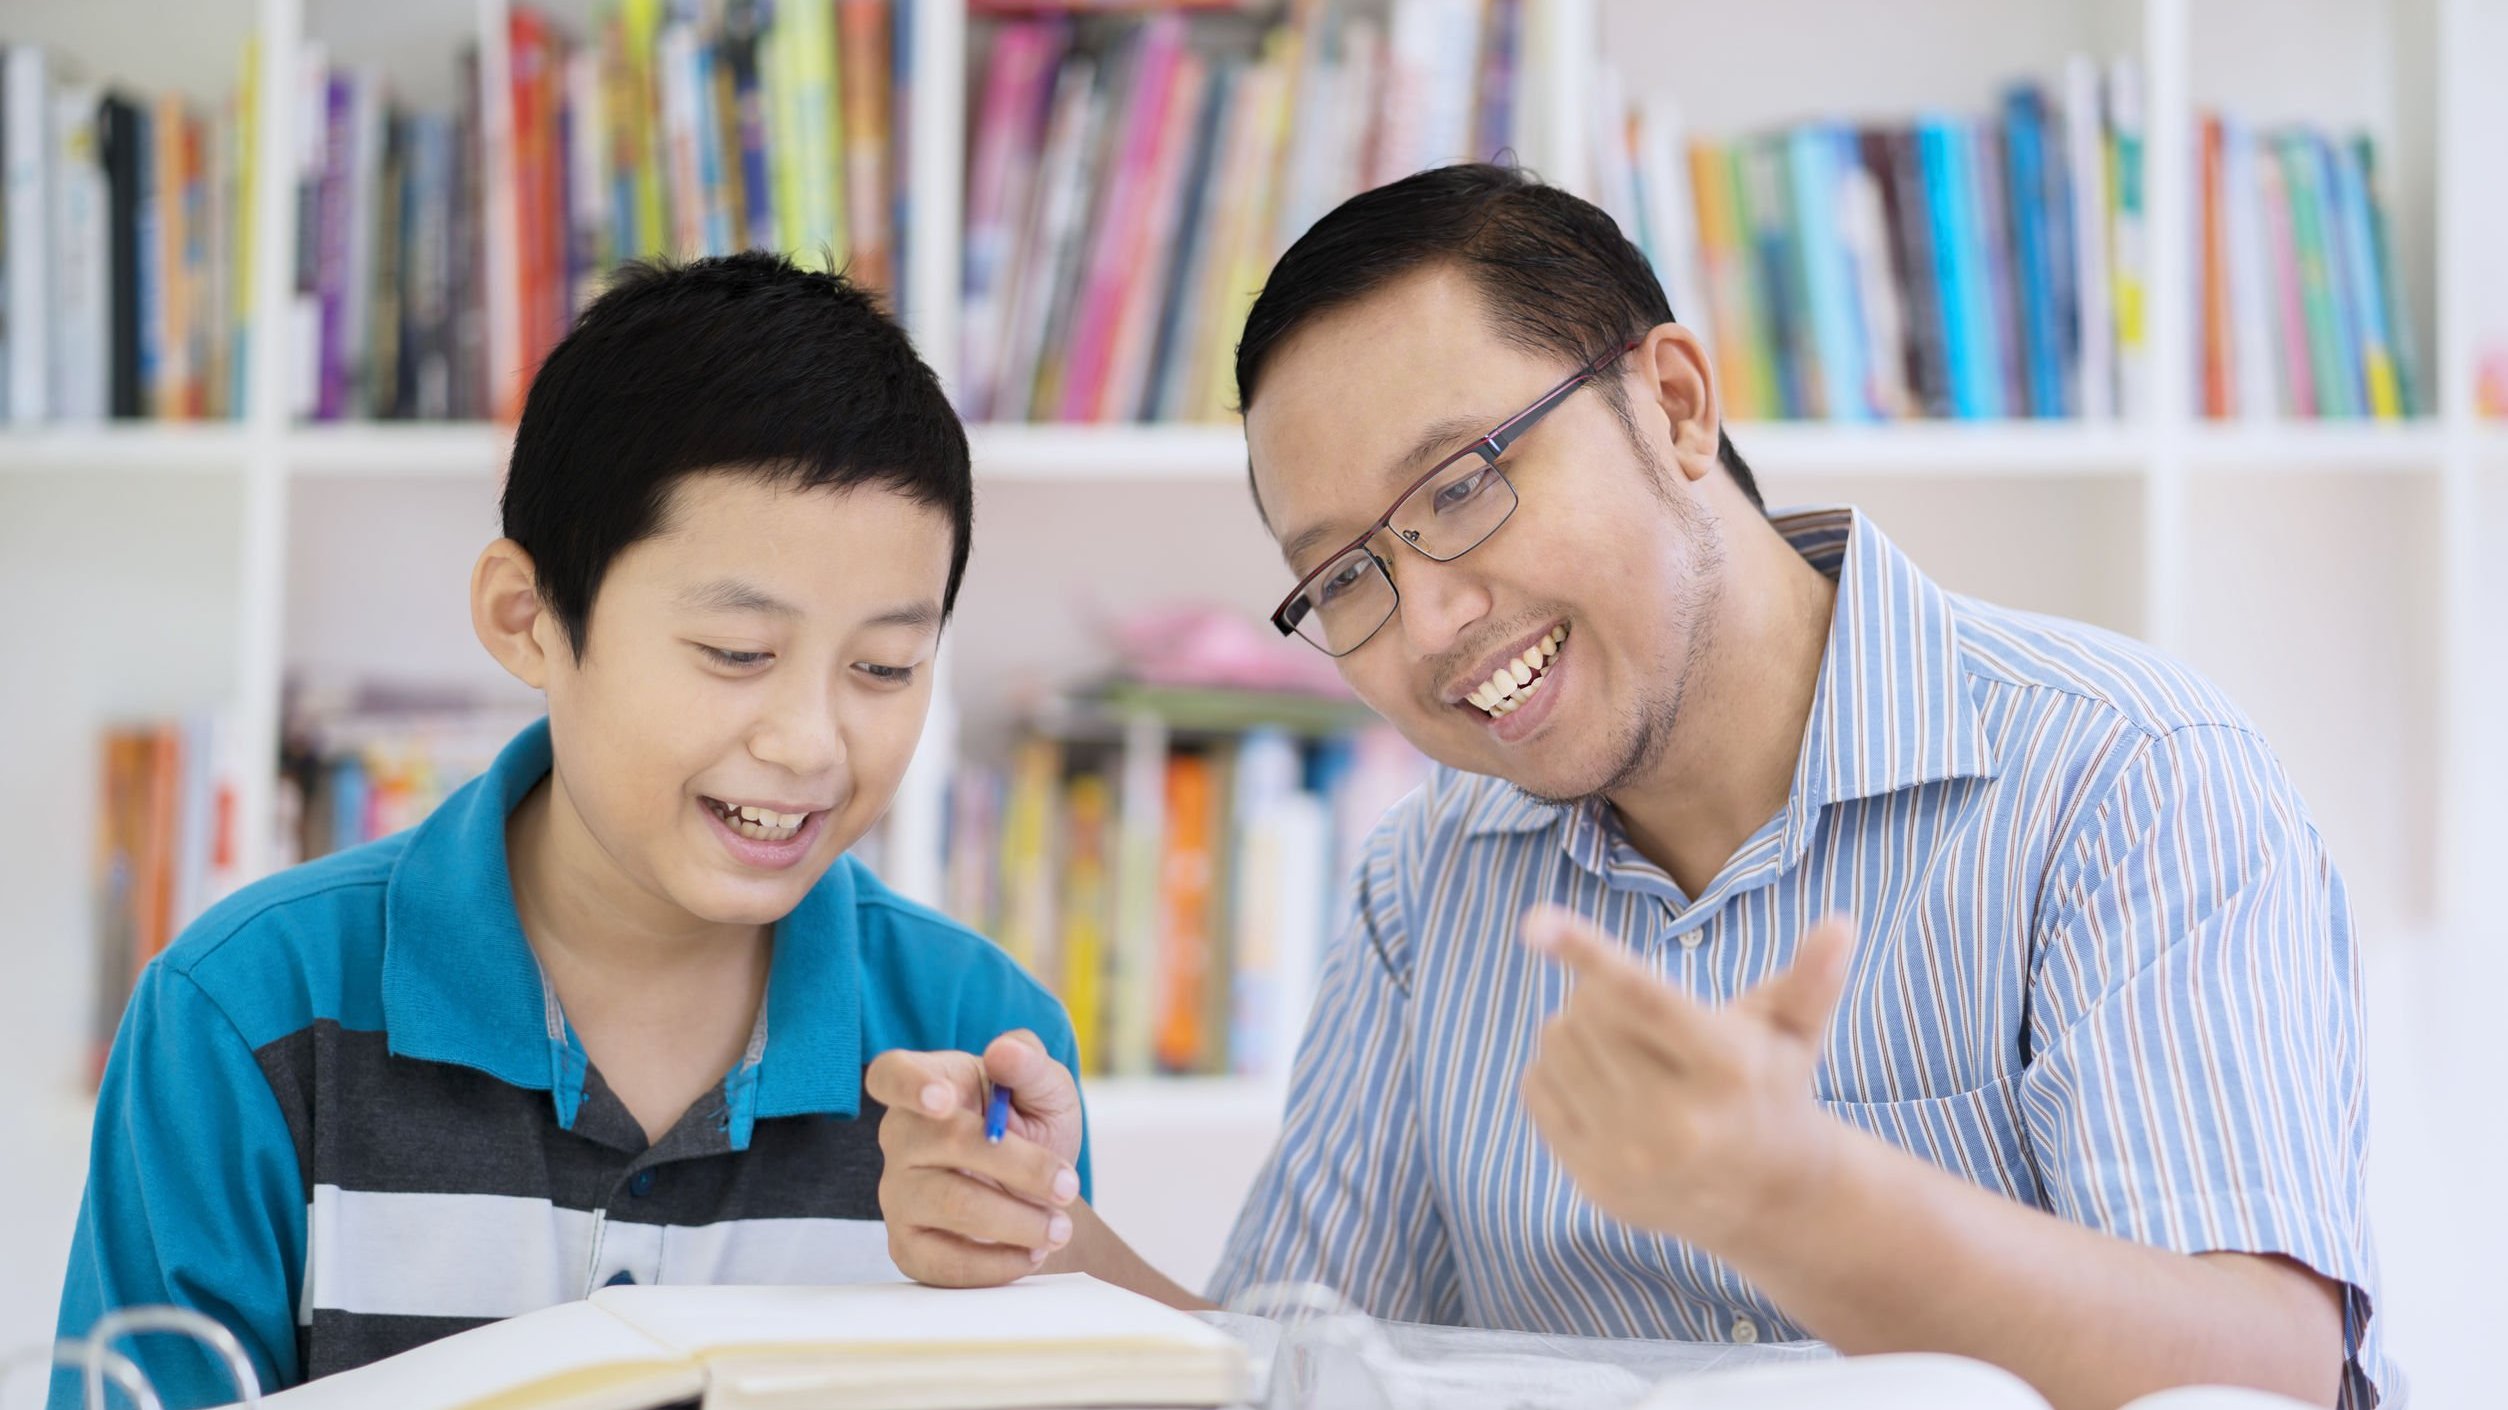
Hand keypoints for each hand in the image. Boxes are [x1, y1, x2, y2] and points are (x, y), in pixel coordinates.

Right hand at [867, 1030, 1084, 1286]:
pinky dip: (994, 1264)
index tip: (944, 1100)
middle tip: (1068, 1187)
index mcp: (928, 1082)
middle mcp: (901, 1136)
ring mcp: (898, 1192)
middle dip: (1019, 1165)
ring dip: (1016, 1220)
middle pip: (943, 1142)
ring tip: (1058, 1227)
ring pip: (950, 1204)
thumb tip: (1005, 1052)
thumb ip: (1029, 1063)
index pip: (893, 1075)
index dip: (911, 1086)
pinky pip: (940, 1262)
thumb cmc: (1031, 1124)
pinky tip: (1029, 1254)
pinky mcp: (908, 1244)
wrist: (1038, 1189)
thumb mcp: (1045, 1087)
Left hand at [1517, 907, 1856, 1253]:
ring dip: (1573, 1028)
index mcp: (1725, 1067)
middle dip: (1597, 992)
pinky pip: (1536, 1089)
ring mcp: (1631, 1155)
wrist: (1769, 1201)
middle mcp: (1677, 1119)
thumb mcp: (1797, 1034)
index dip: (1586, 953)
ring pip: (1556, 1045)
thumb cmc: (1774, 1091)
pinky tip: (1598, 1082)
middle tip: (1632, 1009)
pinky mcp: (1594, 1179)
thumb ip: (1812, 979)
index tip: (1535, 921)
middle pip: (1587, 1013)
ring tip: (1619, 1045)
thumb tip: (1842, 924)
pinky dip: (1554, 1070)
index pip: (1641, 998)